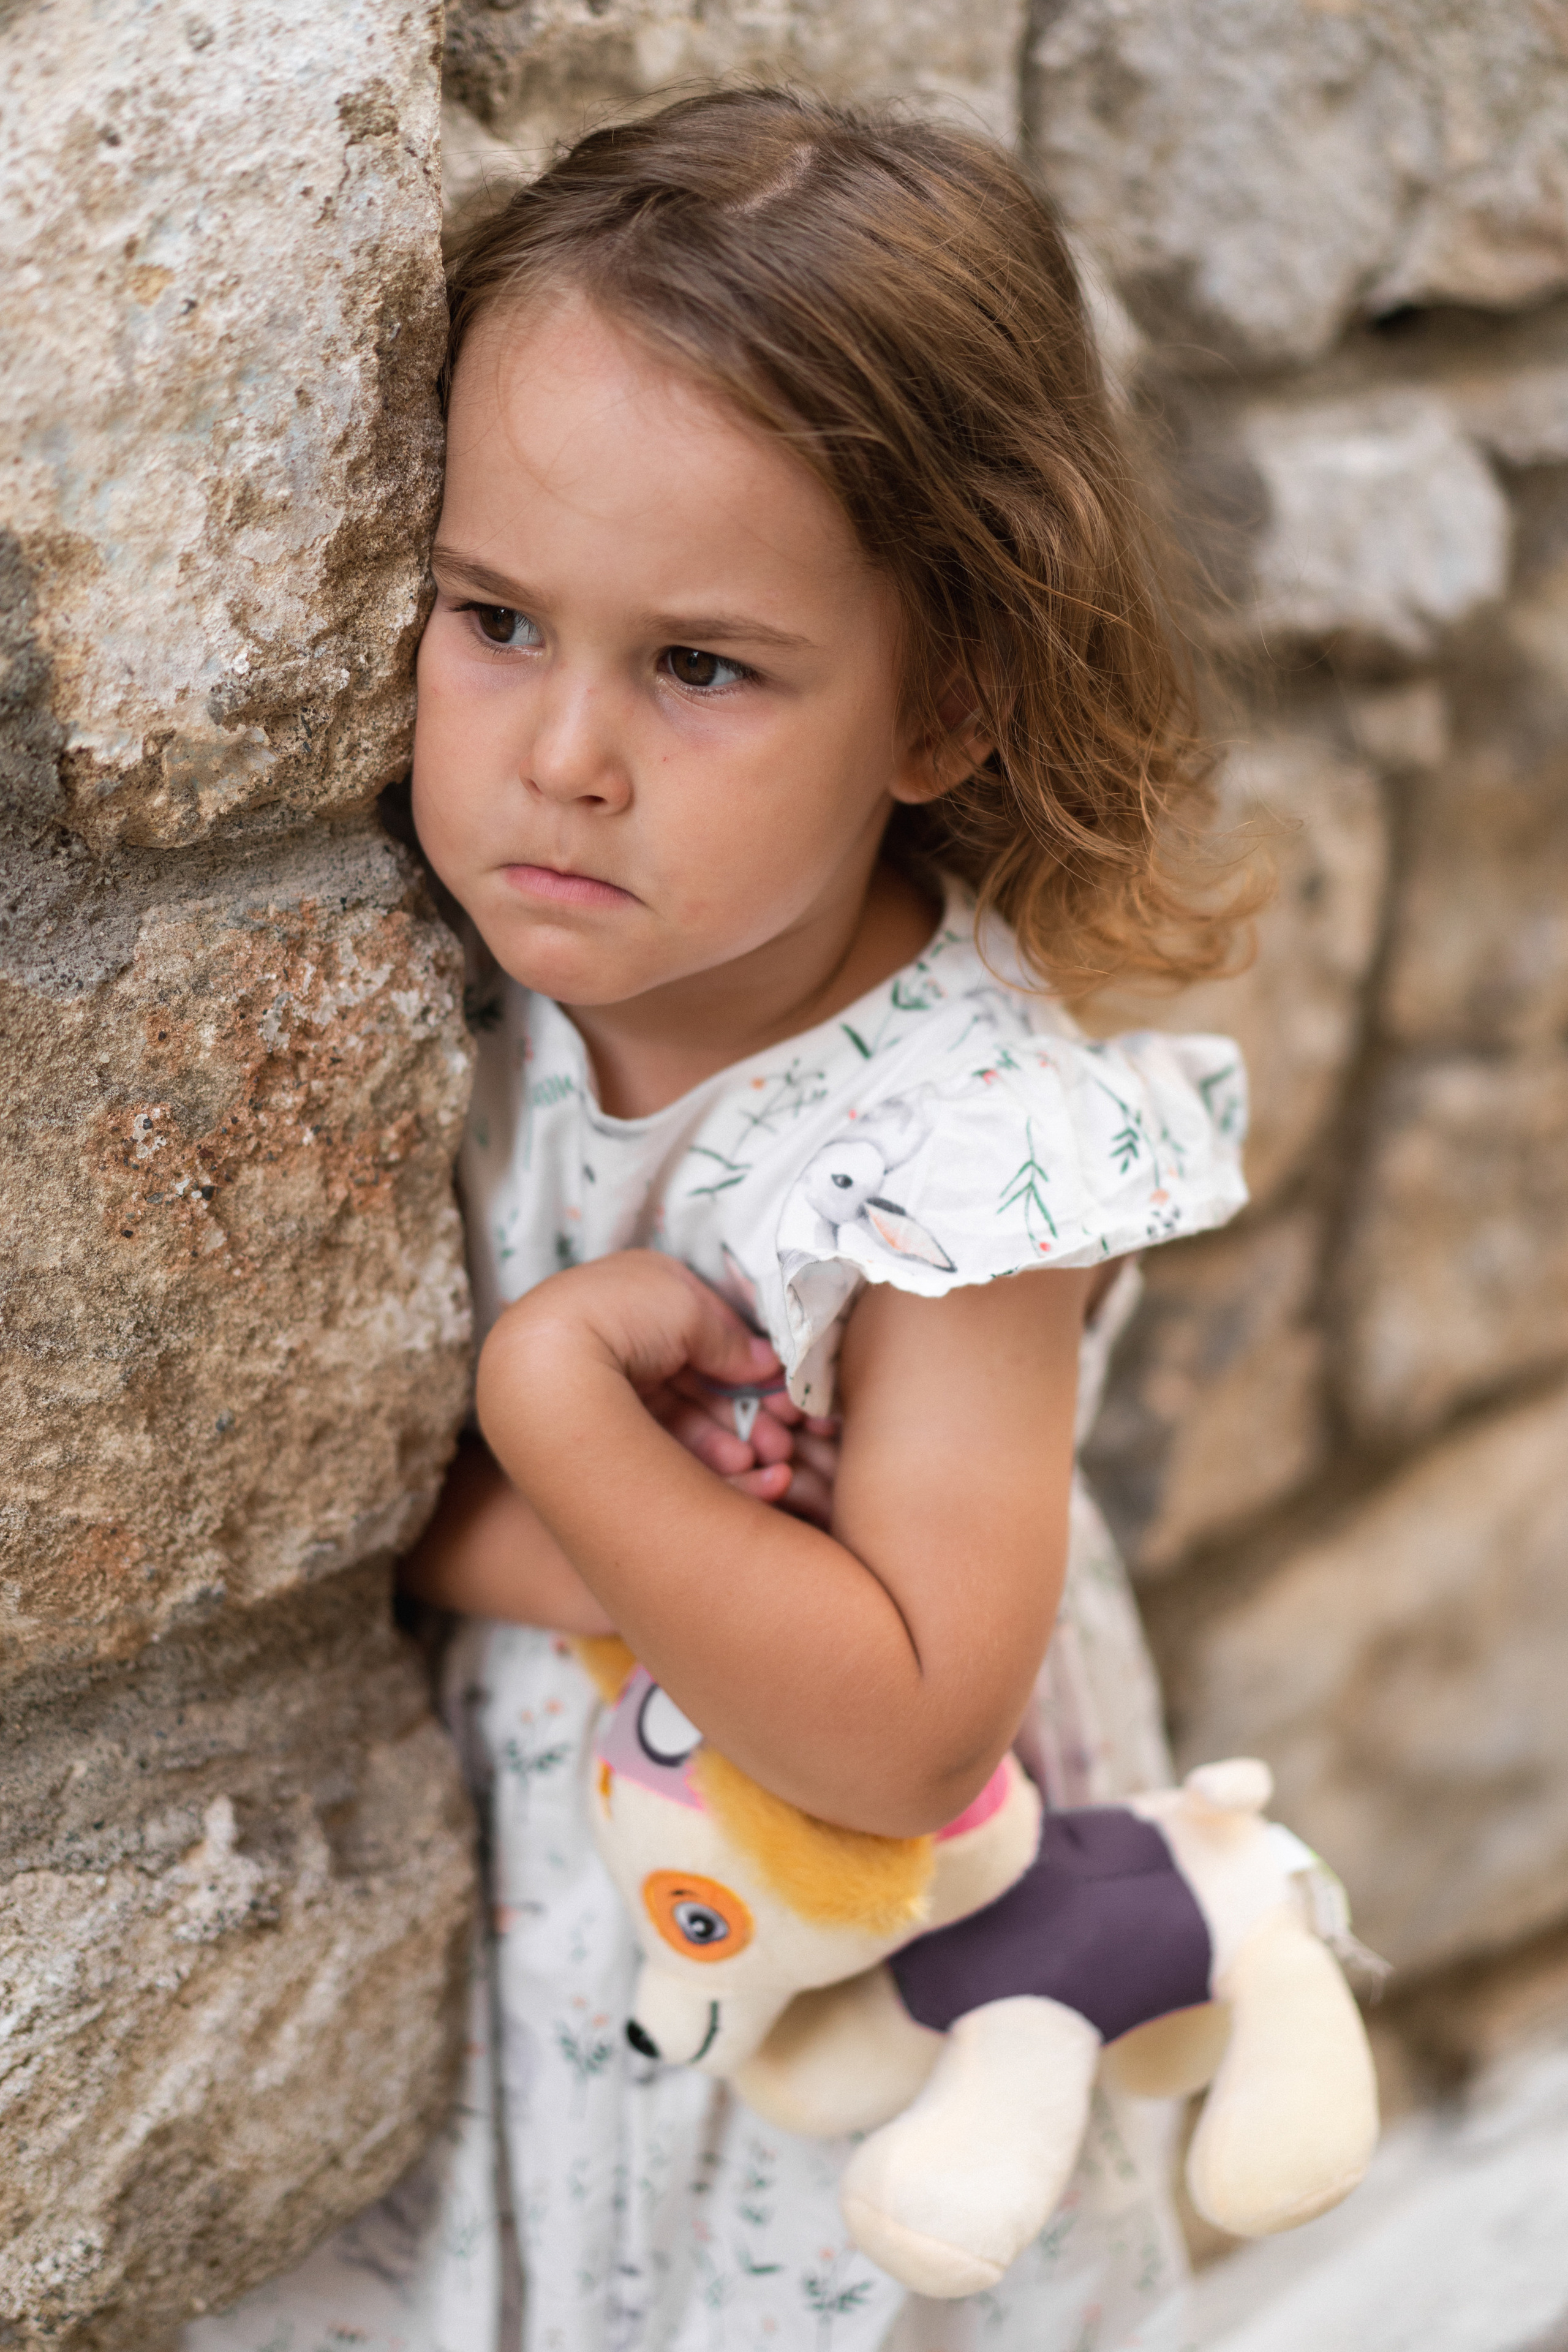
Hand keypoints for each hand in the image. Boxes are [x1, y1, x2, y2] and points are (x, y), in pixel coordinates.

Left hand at [481, 1253, 839, 1527]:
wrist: (544, 1366)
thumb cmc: (617, 1314)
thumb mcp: (685, 1306)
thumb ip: (729, 1338)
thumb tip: (767, 1365)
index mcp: (638, 1305)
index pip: (707, 1341)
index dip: (750, 1370)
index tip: (788, 1399)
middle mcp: (622, 1352)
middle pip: (700, 1391)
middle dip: (750, 1418)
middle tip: (785, 1445)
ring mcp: (611, 1401)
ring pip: (687, 1432)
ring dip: (737, 1449)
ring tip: (774, 1468)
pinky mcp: (605, 1448)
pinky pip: (668, 1462)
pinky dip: (716, 1474)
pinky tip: (760, 1485)